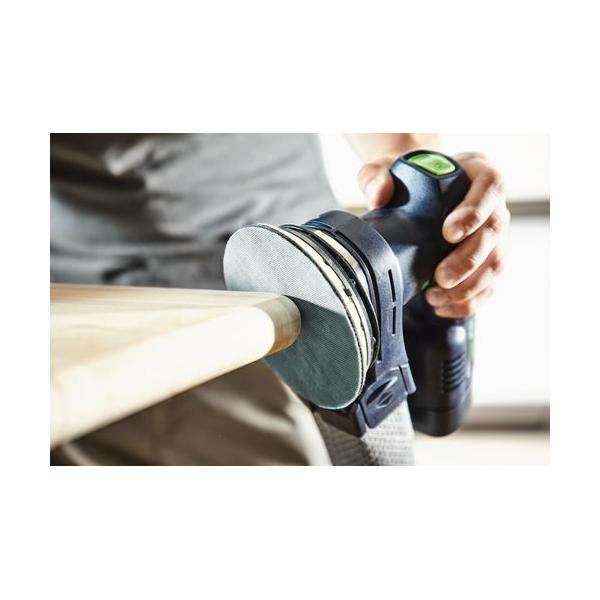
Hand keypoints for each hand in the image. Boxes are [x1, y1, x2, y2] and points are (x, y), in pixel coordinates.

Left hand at [357, 152, 509, 316]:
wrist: (412, 194)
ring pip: (497, 262)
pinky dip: (468, 302)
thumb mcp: (386, 169)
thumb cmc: (406, 178)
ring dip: (469, 287)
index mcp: (475, 172)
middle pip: (495, 231)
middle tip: (440, 278)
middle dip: (469, 260)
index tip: (448, 233)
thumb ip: (376, 175)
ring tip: (435, 298)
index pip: (491, 185)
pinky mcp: (488, 260)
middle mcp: (492, 203)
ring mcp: (494, 234)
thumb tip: (379, 194)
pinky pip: (490, 285)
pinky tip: (442, 308)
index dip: (475, 211)